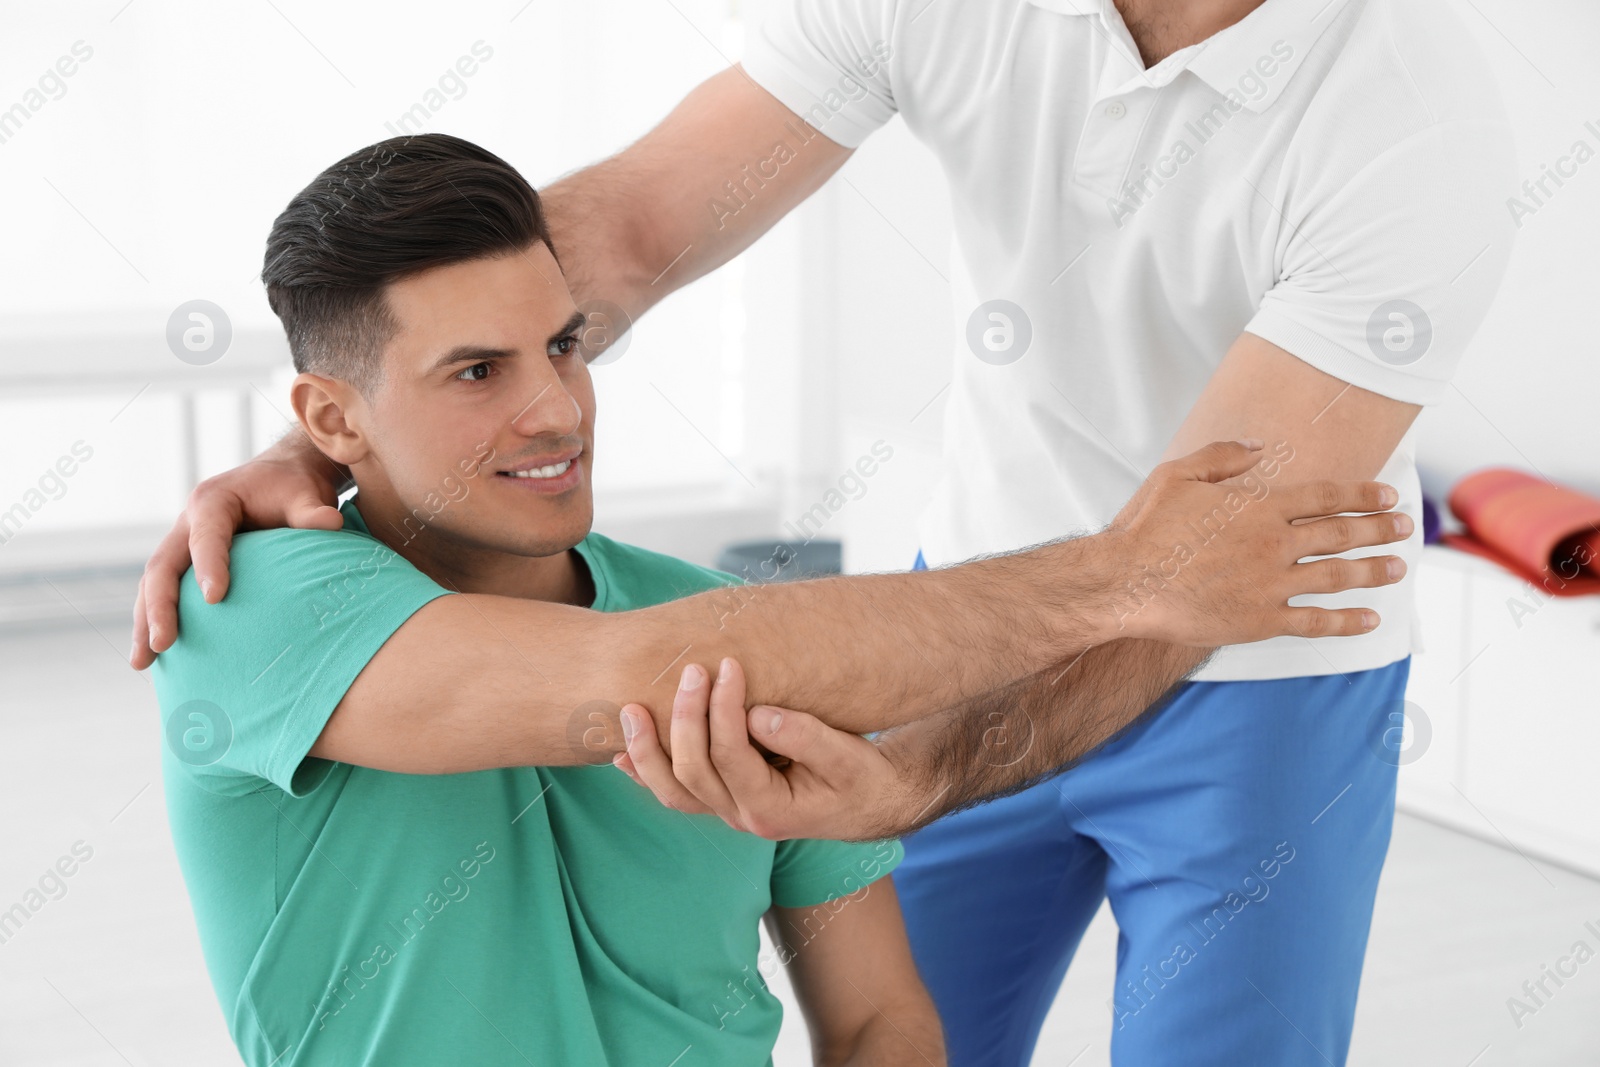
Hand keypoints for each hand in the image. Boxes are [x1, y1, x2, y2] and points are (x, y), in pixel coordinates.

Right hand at [130, 432, 345, 668]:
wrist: (280, 477)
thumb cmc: (292, 487)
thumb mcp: (304, 494)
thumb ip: (311, 511)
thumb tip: (332, 523)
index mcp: (213, 501)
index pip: (206, 536)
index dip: (209, 565)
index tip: (215, 598)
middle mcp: (188, 522)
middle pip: (163, 565)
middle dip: (159, 606)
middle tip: (163, 643)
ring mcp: (181, 543)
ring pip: (153, 584)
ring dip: (145, 622)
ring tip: (143, 663)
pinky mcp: (185, 562)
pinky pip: (164, 592)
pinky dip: (155, 621)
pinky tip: (156, 657)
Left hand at [614, 658, 920, 841]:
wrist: (873, 803)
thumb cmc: (864, 778)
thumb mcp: (850, 759)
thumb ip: (807, 738)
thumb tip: (759, 715)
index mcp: (771, 810)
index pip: (732, 757)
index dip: (724, 710)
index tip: (729, 665)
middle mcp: (742, 817)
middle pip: (693, 772)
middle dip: (685, 718)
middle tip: (691, 670)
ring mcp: (729, 811)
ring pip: (673, 790)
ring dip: (647, 750)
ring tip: (630, 710)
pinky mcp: (724, 799)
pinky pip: (676, 793)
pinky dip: (646, 772)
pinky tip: (620, 753)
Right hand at [1104, 439, 1410, 645]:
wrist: (1127, 582)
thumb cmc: (1146, 528)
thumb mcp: (1177, 475)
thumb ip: (1222, 457)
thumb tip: (1260, 449)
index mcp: (1259, 506)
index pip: (1326, 498)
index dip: (1363, 496)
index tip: (1388, 497)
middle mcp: (1274, 543)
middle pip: (1341, 534)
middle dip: (1379, 530)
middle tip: (1406, 528)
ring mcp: (1270, 583)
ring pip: (1336, 576)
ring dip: (1372, 571)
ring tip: (1397, 568)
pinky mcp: (1259, 619)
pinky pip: (1313, 621)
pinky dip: (1345, 621)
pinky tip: (1370, 619)